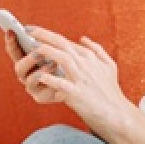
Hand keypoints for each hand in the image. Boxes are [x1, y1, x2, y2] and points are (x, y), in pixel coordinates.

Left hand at [15, 26, 132, 127]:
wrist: (116, 113)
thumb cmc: (111, 91)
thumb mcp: (109, 66)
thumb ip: (97, 50)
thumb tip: (83, 38)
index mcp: (90, 58)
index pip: (66, 41)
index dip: (48, 34)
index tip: (33, 31)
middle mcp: (86, 65)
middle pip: (63, 45)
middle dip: (44, 35)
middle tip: (28, 30)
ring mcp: (82, 78)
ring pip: (63, 59)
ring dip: (47, 52)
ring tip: (33, 49)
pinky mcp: (78, 94)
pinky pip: (63, 84)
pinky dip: (52, 79)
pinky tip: (41, 76)